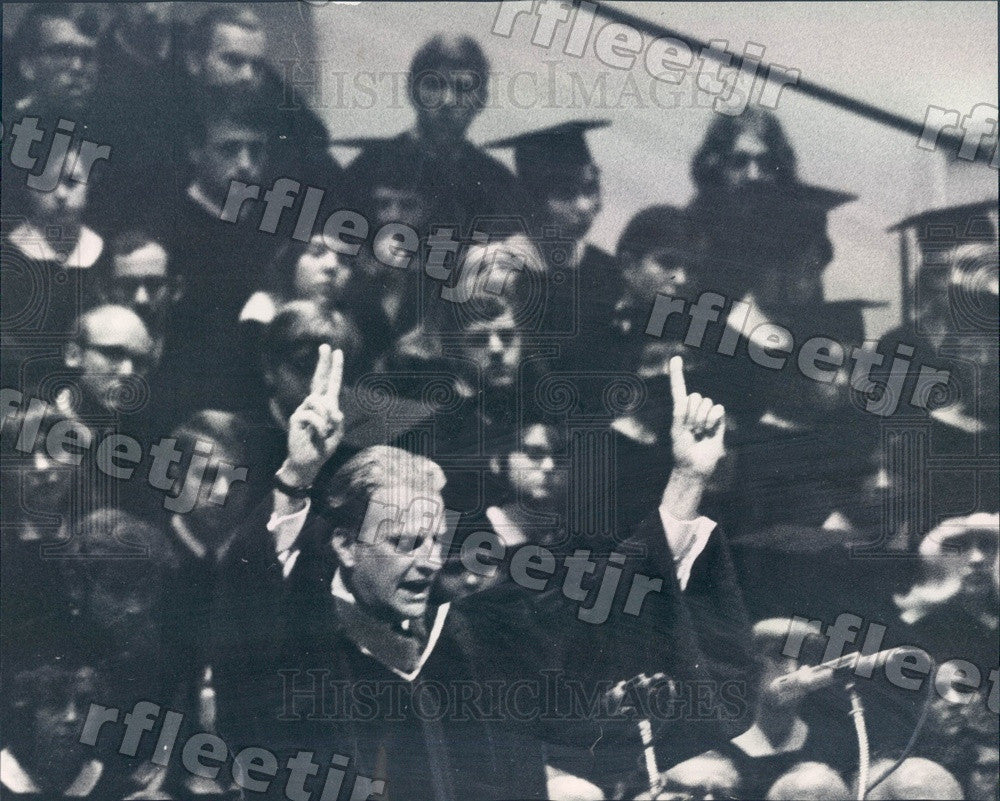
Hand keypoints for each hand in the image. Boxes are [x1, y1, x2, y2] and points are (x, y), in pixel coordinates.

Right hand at [278, 344, 343, 487]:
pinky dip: (320, 425)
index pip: (330, 384)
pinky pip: (311, 415)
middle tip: (326, 346)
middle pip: (319, 380)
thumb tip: (334, 410)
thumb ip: (338, 420)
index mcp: (326, 406)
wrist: (307, 463)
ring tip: (325, 431)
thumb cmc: (322, 447)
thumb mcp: (336, 433)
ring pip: (318, 401)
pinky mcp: (296, 419)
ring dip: (326, 417)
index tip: (337, 351)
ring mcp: (303, 410)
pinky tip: (319, 434)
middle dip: (323, 363)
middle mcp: (313, 404)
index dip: (334, 368)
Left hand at [668, 355, 725, 478]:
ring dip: (703, 419)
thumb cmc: (682, 451)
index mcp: (679, 410)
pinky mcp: (719, 421)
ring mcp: (706, 415)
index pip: (678, 389)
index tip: (676, 358)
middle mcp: (693, 410)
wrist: (695, 467)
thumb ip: (680, 413)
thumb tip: (686, 398)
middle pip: (695, 397)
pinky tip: (710, 431)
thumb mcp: (676, 430)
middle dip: (693, 414)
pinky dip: (714, 419)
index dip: (677, 374)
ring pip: (707, 403)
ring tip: (700, 433)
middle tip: (691, 431)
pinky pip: (718, 409)